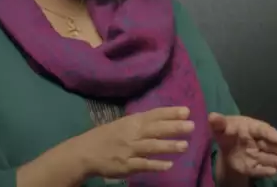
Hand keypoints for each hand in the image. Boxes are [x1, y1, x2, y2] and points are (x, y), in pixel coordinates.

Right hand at [68, 106, 194, 179]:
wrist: (85, 152)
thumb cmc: (107, 136)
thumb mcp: (124, 124)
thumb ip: (142, 122)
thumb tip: (165, 118)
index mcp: (132, 122)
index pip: (154, 115)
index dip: (170, 112)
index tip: (187, 111)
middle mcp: (132, 134)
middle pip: (155, 129)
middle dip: (174, 127)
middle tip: (191, 126)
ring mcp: (129, 150)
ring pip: (151, 147)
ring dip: (168, 146)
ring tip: (185, 146)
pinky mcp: (126, 165)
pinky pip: (143, 165)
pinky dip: (156, 165)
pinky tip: (169, 165)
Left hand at [209, 113, 276, 178]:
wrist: (226, 146)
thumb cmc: (226, 131)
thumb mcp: (220, 126)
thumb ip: (218, 123)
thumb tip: (212, 117)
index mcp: (251, 127)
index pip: (262, 129)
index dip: (271, 133)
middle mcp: (258, 140)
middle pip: (271, 145)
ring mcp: (257, 154)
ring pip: (269, 157)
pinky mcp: (253, 166)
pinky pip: (260, 169)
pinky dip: (266, 171)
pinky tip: (274, 172)